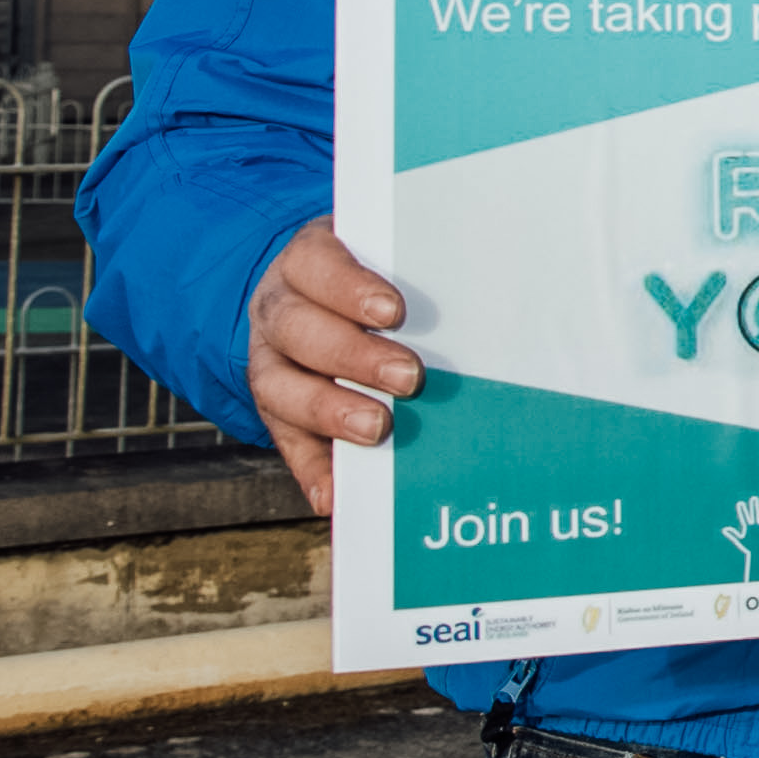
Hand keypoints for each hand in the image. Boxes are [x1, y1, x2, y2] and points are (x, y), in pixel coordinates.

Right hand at [246, 215, 416, 516]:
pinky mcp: (274, 412)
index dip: (350, 287)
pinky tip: (335, 496)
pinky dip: (311, 471)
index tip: (394, 310)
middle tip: (409, 377)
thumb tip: (488, 299)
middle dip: (354, 356)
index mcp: (306, 264)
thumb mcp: (386, 261)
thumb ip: (420, 273)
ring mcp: (270, 363)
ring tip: (377, 431)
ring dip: (330, 412)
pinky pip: (286, 444)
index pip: (317, 265)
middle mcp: (278, 312)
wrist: (308, 297)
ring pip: (280, 387)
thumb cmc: (372, 279)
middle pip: (300, 330)